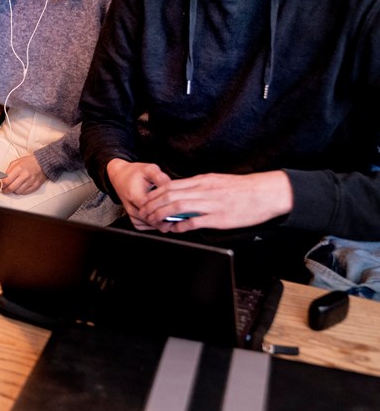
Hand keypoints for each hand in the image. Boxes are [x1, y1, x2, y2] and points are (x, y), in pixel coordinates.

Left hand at [0, 155, 46, 194]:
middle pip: (11, 188)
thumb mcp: (15, 162)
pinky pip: (25, 192)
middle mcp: (25, 175)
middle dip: (5, 190)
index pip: (6, 181)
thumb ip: (8, 170)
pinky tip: (21, 186)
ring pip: (18, 191)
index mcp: (18, 168)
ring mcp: (31, 181)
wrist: (42, 163)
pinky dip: (21, 191)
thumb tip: (2, 179)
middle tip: (4, 189)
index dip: (1, 185)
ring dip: (14, 190)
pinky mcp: (35, 185)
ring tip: (14, 186)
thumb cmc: (28, 162)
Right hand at [105, 158, 171, 229]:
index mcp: (134, 195)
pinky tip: (161, 219)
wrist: (120, 175)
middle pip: (149, 220)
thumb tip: (172, 187)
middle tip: (178, 217)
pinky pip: (142, 226)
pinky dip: (152, 225)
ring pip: (146, 225)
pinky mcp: (132, 216)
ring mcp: (131, 213)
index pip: (150, 211)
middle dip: (164, 220)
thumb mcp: (149, 169)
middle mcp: (131, 206)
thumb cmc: (135, 173)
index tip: (175, 212)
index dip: (164, 213)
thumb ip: (160, 177)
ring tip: (172, 218)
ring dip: (159, 223)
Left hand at [135, 170, 292, 232]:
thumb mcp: (217, 181)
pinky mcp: (219, 218)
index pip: (170, 185)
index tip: (146, 201)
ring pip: (177, 207)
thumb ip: (199, 186)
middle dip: (152, 205)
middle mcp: (203, 190)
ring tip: (153, 221)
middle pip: (169, 195)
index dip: (154, 194)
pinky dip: (181, 226)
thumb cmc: (243, 188)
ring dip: (161, 215)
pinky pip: (194, 221)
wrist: (266, 193)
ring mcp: (210, 204)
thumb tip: (183, 191)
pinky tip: (174, 229)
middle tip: (143, 213)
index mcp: (202, 181)